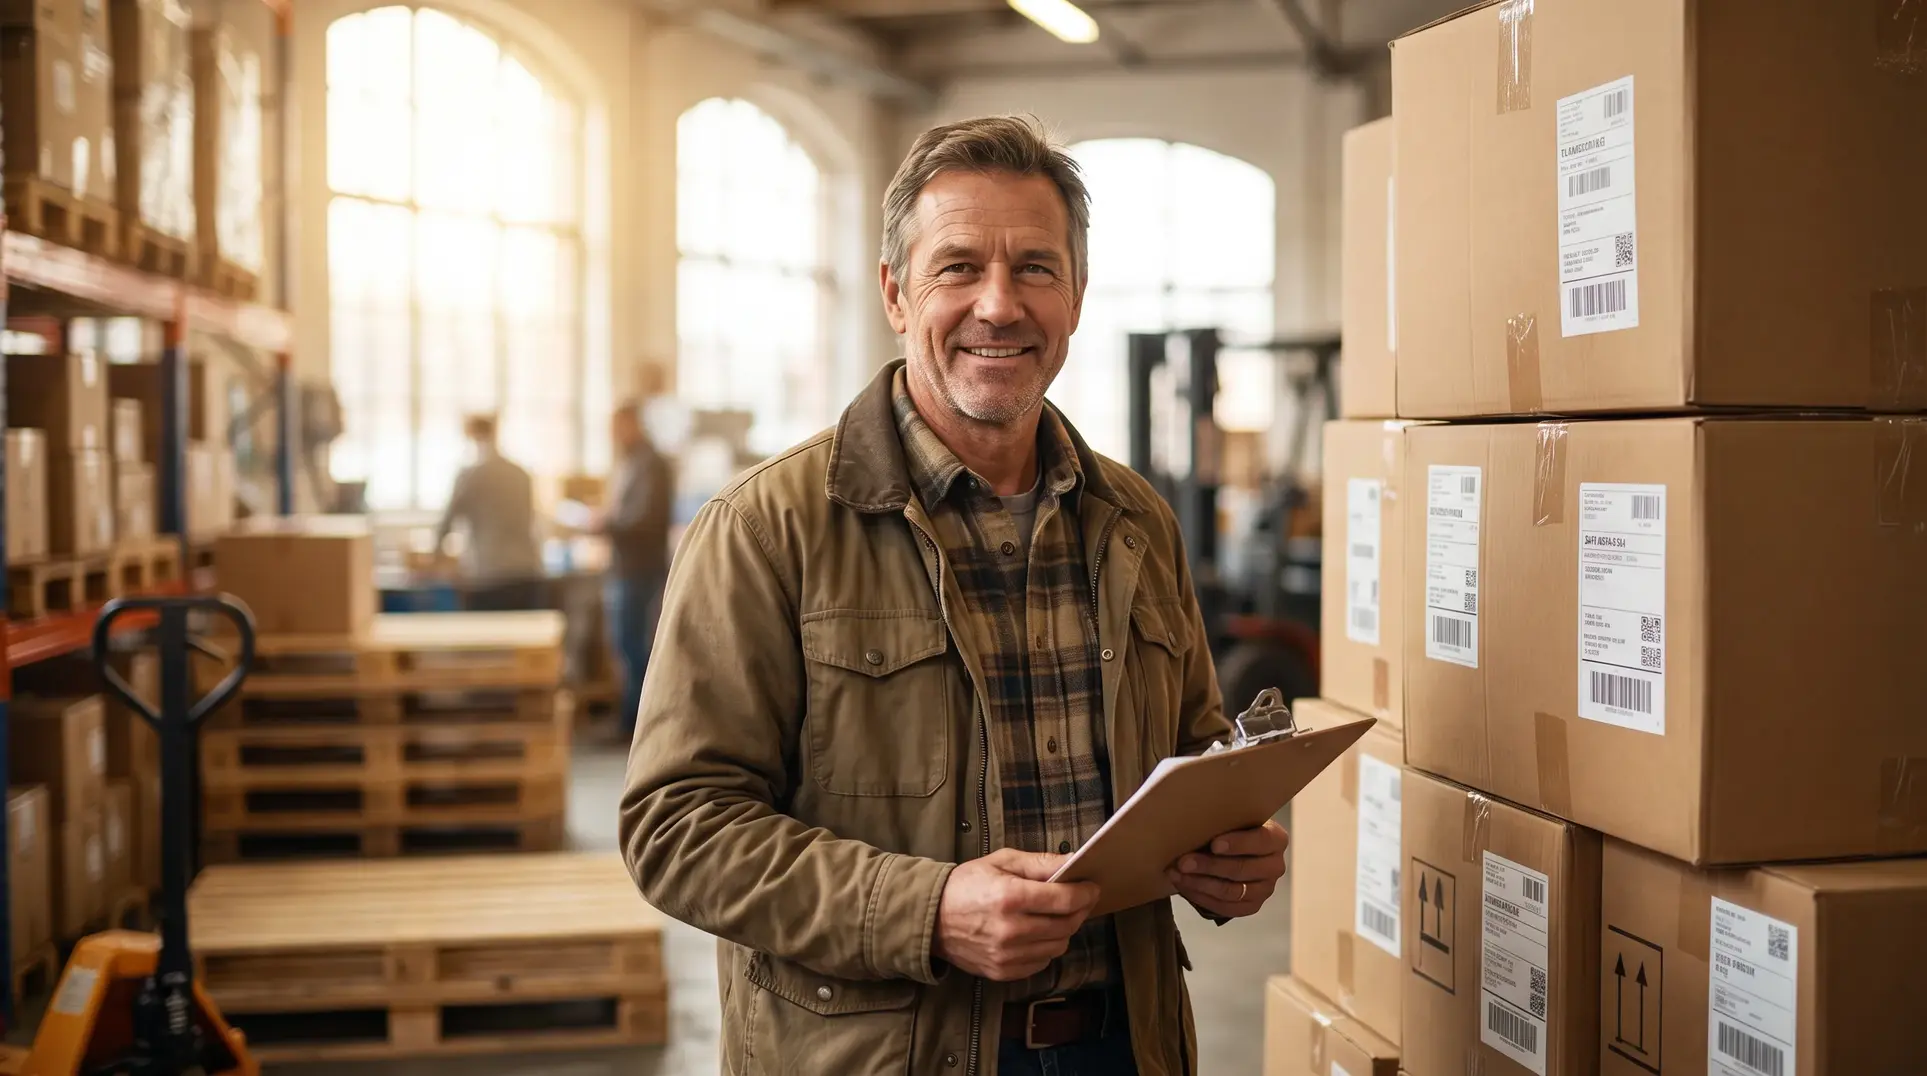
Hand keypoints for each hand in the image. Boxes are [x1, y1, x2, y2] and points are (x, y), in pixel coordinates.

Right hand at [933, 848, 1101, 981]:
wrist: (931, 919)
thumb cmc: (967, 885)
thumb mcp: (1001, 862)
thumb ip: (1039, 863)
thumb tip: (1073, 862)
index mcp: (1009, 897)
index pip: (1065, 900)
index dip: (1086, 893)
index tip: (1092, 887)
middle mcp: (1010, 930)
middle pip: (1066, 925)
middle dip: (1079, 910)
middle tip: (1080, 899)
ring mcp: (1006, 955)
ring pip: (1058, 946)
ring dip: (1064, 930)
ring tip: (1055, 916)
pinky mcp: (1002, 972)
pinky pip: (1041, 963)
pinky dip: (1045, 948)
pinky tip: (1036, 934)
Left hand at [1165, 819, 1288, 918]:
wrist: (1231, 850)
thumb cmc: (1228, 828)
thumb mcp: (1230, 818)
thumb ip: (1221, 817)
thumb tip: (1193, 814)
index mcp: (1276, 838)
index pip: (1261, 840)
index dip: (1238, 844)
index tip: (1213, 845)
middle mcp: (1275, 865)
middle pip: (1242, 869)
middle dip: (1209, 866)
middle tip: (1183, 862)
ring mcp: (1265, 889)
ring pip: (1232, 891)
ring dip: (1200, 883)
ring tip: (1176, 874)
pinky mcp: (1252, 906)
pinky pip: (1227, 908)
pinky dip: (1202, 897)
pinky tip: (1183, 886)